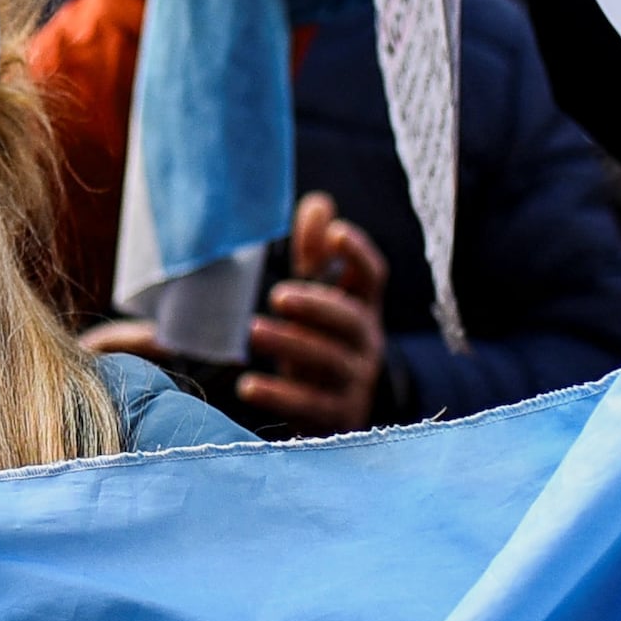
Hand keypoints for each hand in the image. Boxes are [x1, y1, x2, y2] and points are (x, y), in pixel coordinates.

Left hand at [234, 191, 391, 433]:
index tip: (336, 232)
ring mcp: (354, 383)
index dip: (358, 254)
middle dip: (318, 305)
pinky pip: (311, 406)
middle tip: (279, 294)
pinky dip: (280, 396)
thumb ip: (314, 255)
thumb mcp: (318, 301)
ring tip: (253, 331)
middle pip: (351, 321)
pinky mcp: (335, 418)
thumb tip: (318, 203)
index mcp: (360, 310)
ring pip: (330, 361)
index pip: (372, 277)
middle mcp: (364, 344)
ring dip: (292, 344)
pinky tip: (249, 386)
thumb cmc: (319, 343)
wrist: (335, 416)